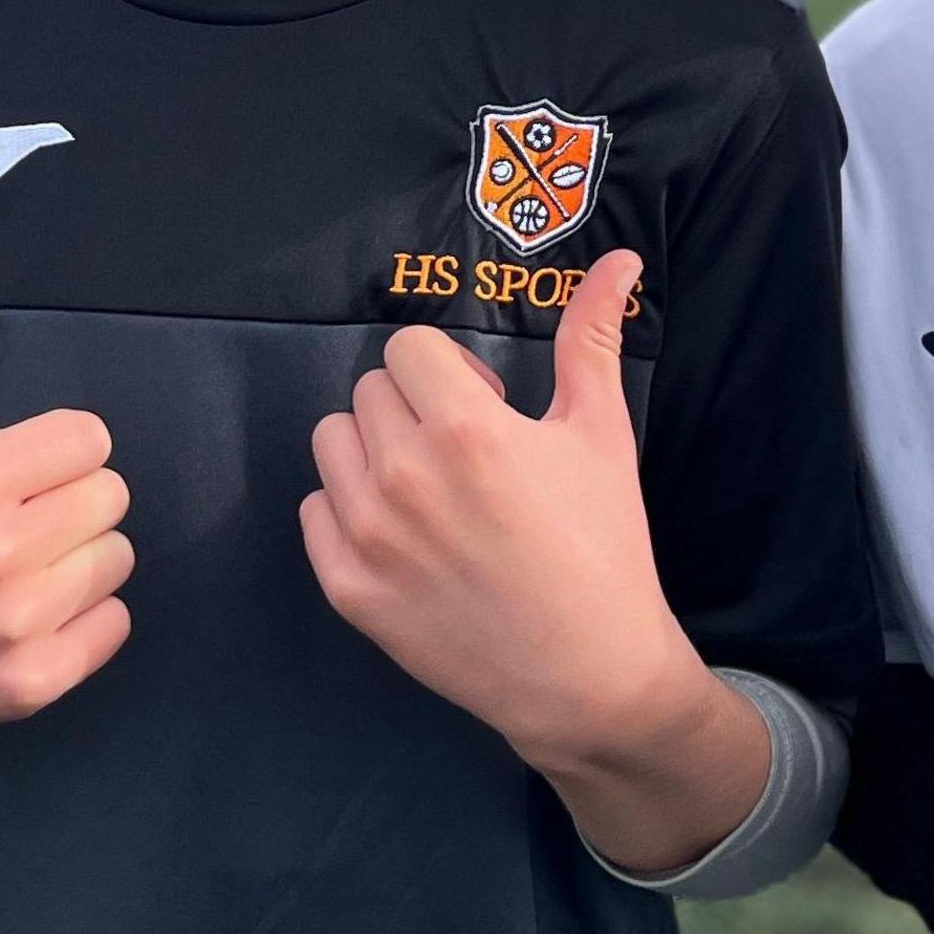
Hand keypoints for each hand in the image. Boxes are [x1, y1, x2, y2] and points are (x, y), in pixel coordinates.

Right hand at [0, 250, 133, 759]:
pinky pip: (115, 626)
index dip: (56, 453)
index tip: (15, 474)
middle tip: (16, 524)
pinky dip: (84, 623)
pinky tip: (29, 619)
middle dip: (69, 503)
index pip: (89, 438)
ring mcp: (13, 626)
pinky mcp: (29, 686)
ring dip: (79, 561)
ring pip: (118, 559)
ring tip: (19, 573)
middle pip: (111, 496)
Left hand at [302, 251, 701, 769]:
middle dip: (414, 408)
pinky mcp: (346, 588)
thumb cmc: (602, 548)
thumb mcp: (603, 435)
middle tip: (465, 457)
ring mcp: (367, 535)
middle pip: (370, 391)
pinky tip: (406, 538)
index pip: (409, 349)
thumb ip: (594, 337)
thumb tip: (619, 259)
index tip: (485, 410)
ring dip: (374, 453)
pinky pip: (314, 511)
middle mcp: (403, 475)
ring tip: (429, 492)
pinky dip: (350, 515)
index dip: (449, 373)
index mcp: (465, 429)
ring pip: (332, 443)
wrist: (586, 674)